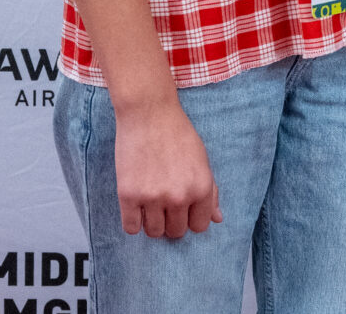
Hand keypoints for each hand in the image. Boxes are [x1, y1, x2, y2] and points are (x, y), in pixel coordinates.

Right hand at [113, 100, 222, 239]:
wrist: (149, 113)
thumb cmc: (177, 133)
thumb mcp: (202, 160)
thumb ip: (210, 192)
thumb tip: (217, 218)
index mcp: (201, 188)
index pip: (200, 226)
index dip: (191, 219)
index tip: (183, 209)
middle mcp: (179, 196)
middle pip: (176, 232)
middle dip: (171, 221)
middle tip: (164, 203)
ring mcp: (153, 197)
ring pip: (154, 232)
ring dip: (152, 222)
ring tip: (150, 203)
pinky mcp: (128, 195)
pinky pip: (131, 227)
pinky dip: (133, 222)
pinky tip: (136, 206)